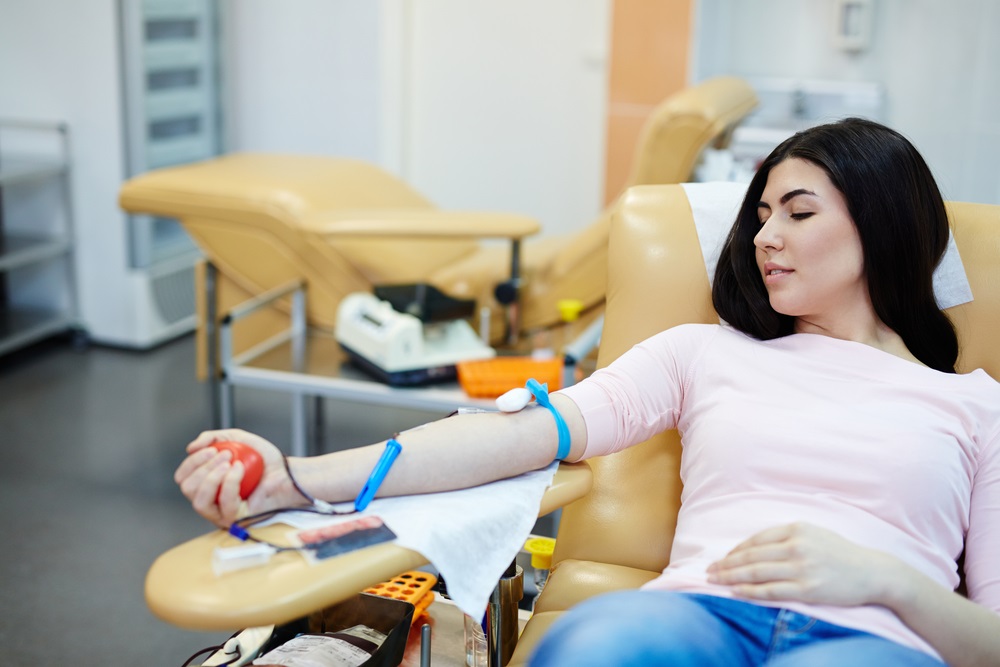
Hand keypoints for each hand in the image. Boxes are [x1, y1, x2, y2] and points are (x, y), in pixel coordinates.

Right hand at [174, 428, 302, 527]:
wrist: (287, 472)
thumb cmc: (265, 460)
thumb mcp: (237, 439)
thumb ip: (212, 437)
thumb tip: (190, 448)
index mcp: (206, 483)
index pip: (183, 478)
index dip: (191, 463)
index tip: (210, 449)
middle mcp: (211, 500)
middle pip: (188, 489)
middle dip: (203, 467)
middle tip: (224, 454)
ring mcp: (222, 512)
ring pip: (199, 501)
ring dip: (211, 477)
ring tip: (230, 462)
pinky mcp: (236, 519)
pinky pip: (224, 504)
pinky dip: (230, 482)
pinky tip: (239, 469)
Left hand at [706, 522, 894, 606]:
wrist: (873, 572)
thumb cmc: (841, 553)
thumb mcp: (814, 533)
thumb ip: (787, 537)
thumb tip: (755, 547)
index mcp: (797, 528)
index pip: (756, 540)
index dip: (735, 550)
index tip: (721, 558)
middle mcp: (797, 546)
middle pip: (751, 556)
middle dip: (726, 564)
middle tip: (708, 570)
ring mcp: (802, 569)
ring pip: (756, 573)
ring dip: (731, 577)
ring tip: (715, 581)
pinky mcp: (807, 589)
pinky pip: (771, 591)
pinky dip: (749, 591)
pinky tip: (735, 592)